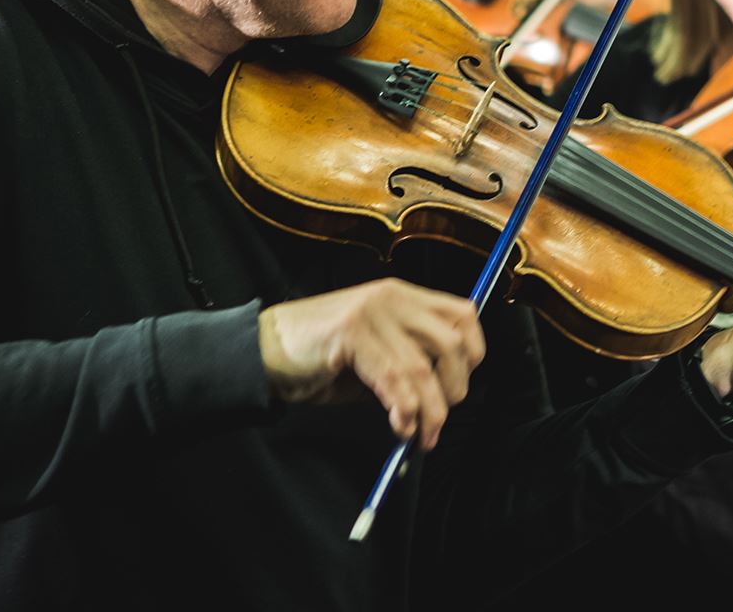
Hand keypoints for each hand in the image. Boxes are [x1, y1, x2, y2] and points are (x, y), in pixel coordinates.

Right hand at [258, 279, 486, 450]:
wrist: (259, 352)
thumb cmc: (318, 358)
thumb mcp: (375, 353)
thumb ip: (409, 362)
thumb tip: (443, 397)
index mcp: (403, 296)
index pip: (463, 315)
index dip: (473, 354)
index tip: (458, 386)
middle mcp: (392, 297)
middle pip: (451, 342)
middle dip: (454, 388)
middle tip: (439, 419)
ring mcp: (371, 312)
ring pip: (422, 367)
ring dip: (429, 411)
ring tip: (422, 436)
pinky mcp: (350, 333)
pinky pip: (393, 378)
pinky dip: (404, 409)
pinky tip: (400, 427)